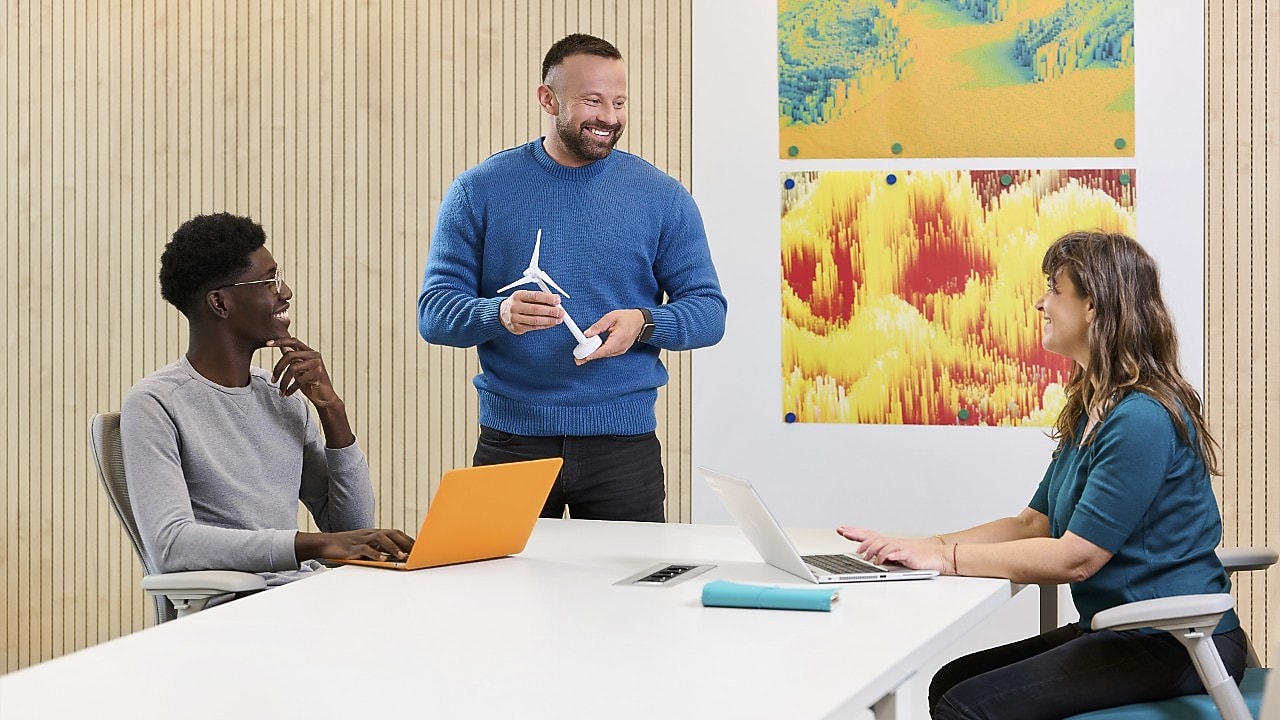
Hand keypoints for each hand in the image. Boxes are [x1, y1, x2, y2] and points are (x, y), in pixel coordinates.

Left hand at [267, 337, 339, 407]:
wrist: (324, 397)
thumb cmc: (310, 384)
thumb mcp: (299, 370)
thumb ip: (293, 359)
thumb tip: (283, 347)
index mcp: (309, 352)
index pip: (293, 341)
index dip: (280, 341)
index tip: (267, 343)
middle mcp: (314, 355)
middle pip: (290, 355)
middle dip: (278, 368)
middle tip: (273, 380)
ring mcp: (317, 364)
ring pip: (293, 368)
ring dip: (283, 382)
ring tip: (281, 391)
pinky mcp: (318, 374)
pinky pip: (299, 379)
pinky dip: (291, 388)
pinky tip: (288, 393)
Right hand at [296, 528, 415, 561]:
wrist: (325, 544)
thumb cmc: (347, 548)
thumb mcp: (365, 547)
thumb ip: (379, 550)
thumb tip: (395, 559)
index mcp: (374, 533)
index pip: (395, 533)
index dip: (408, 539)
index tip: (420, 548)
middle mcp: (370, 534)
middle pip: (391, 533)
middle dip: (405, 542)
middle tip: (417, 552)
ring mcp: (361, 539)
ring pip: (381, 539)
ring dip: (393, 548)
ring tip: (403, 557)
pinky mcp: (352, 547)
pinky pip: (365, 549)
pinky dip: (375, 554)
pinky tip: (383, 560)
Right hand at [500, 290, 563, 334]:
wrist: (501, 314)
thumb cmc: (518, 303)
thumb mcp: (524, 295)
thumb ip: (538, 298)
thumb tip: (555, 301)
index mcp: (518, 295)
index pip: (535, 296)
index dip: (548, 298)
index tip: (557, 300)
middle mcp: (515, 307)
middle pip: (536, 309)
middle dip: (551, 311)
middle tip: (561, 312)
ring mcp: (515, 318)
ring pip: (535, 320)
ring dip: (550, 320)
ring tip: (559, 319)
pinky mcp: (517, 328)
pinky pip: (534, 327)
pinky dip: (545, 325)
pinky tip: (551, 323)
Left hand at [574, 309, 645, 364]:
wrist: (641, 322)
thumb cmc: (628, 318)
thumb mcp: (611, 317)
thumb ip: (598, 326)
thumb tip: (587, 333)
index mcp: (619, 339)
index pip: (603, 350)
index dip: (592, 354)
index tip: (583, 357)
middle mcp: (620, 348)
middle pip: (602, 354)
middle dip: (589, 356)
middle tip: (577, 359)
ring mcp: (621, 350)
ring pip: (604, 355)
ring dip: (593, 354)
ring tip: (581, 355)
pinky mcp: (619, 350)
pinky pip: (607, 353)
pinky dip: (599, 352)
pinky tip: (591, 351)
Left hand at [836, 526, 950, 572]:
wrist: (935, 555)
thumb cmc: (914, 555)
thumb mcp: (894, 553)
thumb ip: (880, 553)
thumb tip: (865, 554)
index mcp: (887, 542)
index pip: (868, 534)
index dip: (854, 531)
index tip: (841, 529)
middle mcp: (892, 542)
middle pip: (872, 537)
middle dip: (857, 535)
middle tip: (846, 535)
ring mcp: (900, 547)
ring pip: (882, 545)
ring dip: (872, 550)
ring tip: (864, 556)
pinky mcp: (908, 554)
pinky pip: (897, 553)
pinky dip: (889, 555)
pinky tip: (883, 559)